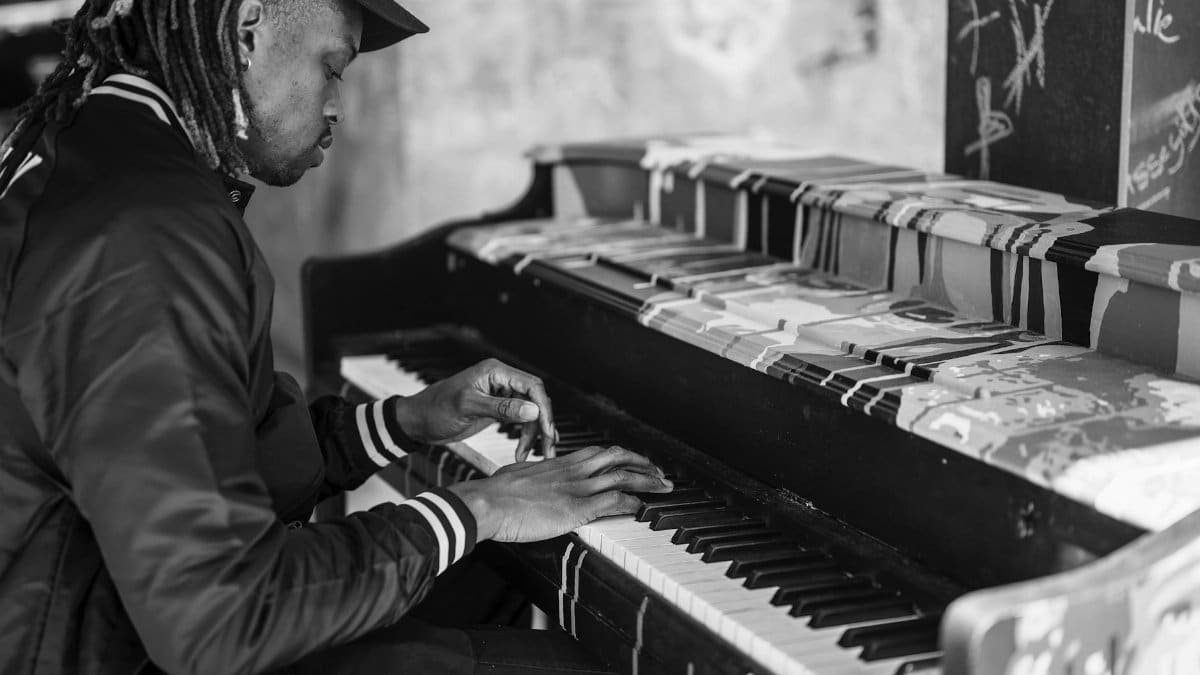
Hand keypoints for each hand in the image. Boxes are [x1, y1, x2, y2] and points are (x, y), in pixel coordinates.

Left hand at [395, 358, 555, 459]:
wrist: (418, 421)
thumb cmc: (436, 409)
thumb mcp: (468, 407)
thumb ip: (501, 408)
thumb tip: (533, 410)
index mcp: (495, 371)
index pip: (532, 386)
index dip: (543, 408)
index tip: (547, 431)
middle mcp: (501, 380)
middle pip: (535, 400)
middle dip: (543, 424)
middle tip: (548, 448)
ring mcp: (501, 395)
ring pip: (530, 412)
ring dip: (533, 434)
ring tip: (528, 455)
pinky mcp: (498, 409)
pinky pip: (520, 420)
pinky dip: (524, 435)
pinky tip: (523, 451)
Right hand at [448, 445, 672, 542]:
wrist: (488, 502)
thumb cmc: (496, 492)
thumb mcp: (519, 473)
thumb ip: (534, 474)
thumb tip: (532, 477)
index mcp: (560, 462)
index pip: (599, 453)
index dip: (621, 457)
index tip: (634, 462)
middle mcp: (573, 470)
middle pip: (618, 457)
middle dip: (643, 463)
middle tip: (659, 472)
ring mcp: (577, 487)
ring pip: (623, 476)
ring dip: (648, 481)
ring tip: (664, 487)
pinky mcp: (577, 508)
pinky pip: (614, 501)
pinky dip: (633, 503)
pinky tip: (643, 508)